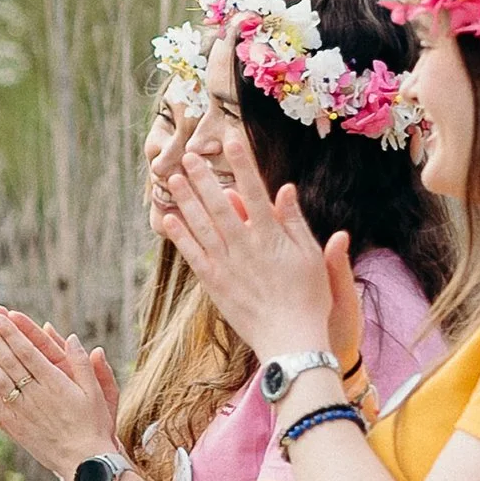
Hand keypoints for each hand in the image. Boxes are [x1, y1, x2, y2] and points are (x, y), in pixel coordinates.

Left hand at [0, 305, 118, 477]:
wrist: (85, 462)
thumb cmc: (93, 425)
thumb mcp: (96, 392)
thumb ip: (83, 364)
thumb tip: (73, 338)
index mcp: (55, 382)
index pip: (28, 350)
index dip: (12, 332)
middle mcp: (36, 394)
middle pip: (10, 361)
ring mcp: (24, 411)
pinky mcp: (16, 427)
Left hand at [160, 150, 354, 366]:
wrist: (292, 341)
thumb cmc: (309, 298)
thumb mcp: (311, 256)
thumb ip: (294, 222)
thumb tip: (285, 189)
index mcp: (272, 236)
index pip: (254, 191)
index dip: (242, 164)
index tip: (231, 139)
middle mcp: (246, 247)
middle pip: (220, 204)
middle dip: (203, 177)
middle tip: (187, 156)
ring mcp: (227, 266)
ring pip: (201, 226)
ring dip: (186, 201)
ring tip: (172, 178)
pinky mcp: (215, 285)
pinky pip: (193, 255)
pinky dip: (180, 236)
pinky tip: (168, 219)